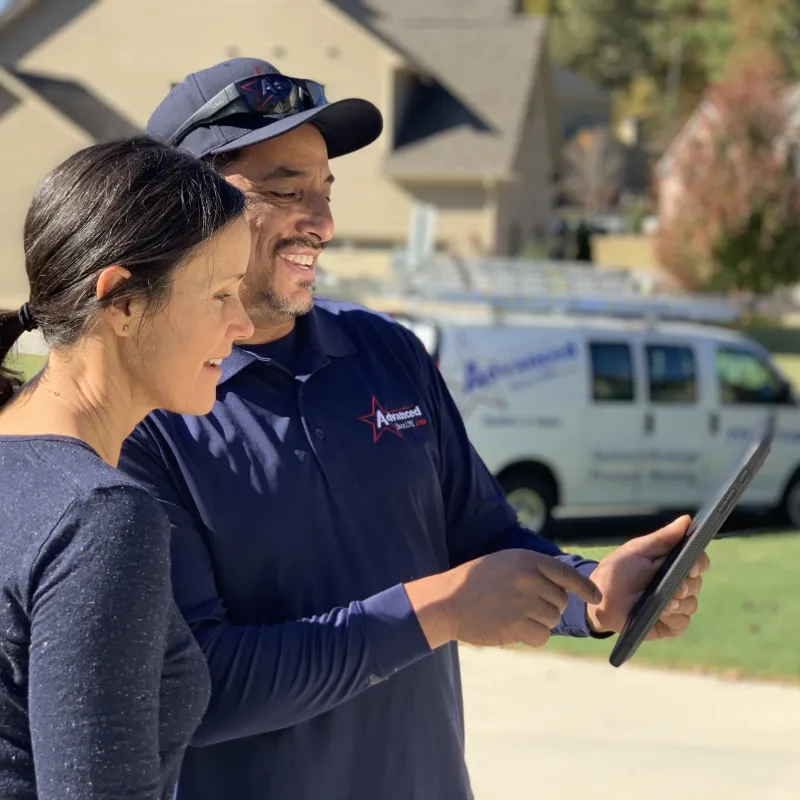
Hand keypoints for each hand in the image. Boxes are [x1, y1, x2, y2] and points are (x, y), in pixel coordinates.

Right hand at [405, 549, 600, 649]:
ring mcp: (524, 603)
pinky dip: (533, 636)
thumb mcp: (504, 563)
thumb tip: (562, 586)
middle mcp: (529, 580)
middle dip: (548, 606)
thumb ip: (532, 570)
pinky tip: (515, 629)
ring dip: (539, 622)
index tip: (596, 598)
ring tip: (514, 615)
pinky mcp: (517, 626)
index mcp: (526, 560)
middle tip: (523, 606)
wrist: (447, 601)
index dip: (585, 587)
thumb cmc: (474, 581)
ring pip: (552, 620)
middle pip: (559, 601)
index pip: (566, 574)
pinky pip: (542, 636)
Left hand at [586, 515, 709, 639]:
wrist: (599, 598)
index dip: (699, 563)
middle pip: (697, 583)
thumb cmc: (618, 569)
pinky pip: (682, 623)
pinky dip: (674, 619)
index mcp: (672, 563)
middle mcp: (678, 583)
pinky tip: (662, 614)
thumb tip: (687, 520)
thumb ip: (662, 538)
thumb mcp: (637, 550)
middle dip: (688, 585)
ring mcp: (675, 604)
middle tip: (676, 588)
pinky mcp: (668, 624)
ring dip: (680, 603)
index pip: (698, 561)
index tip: (692, 566)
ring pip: (691, 604)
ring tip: (664, 603)